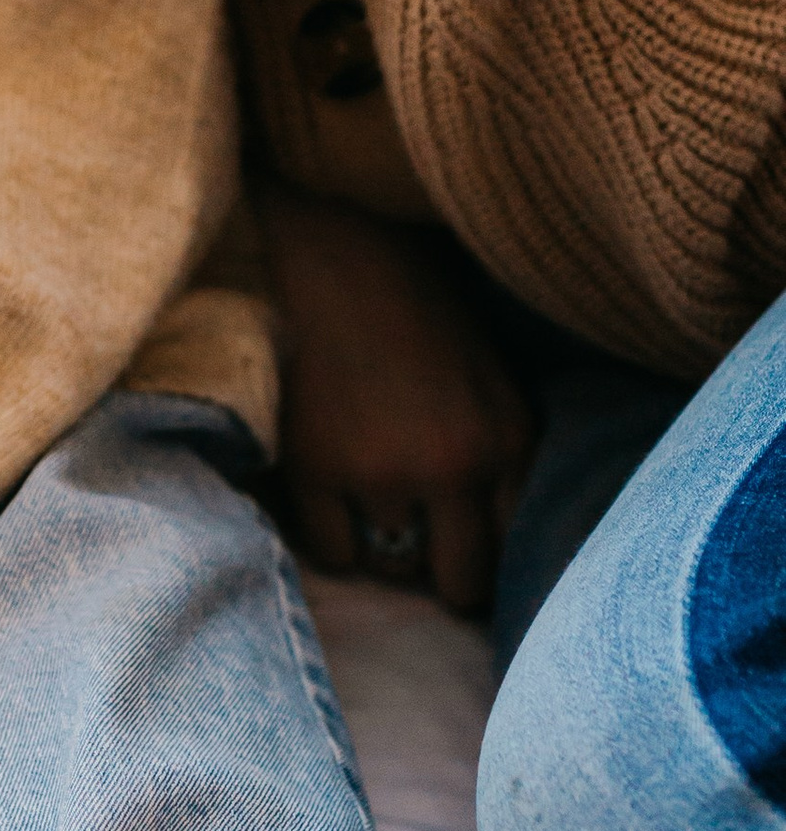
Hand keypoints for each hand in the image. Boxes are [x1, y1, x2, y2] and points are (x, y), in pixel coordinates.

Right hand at [255, 181, 534, 613]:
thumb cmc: (417, 303)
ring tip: (370, 506)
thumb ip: (502, 449)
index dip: (492, 561)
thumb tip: (495, 536)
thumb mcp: (492, 373)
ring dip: (383, 546)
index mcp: (509, 438)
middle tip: (422, 556)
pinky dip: (333, 535)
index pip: (516, 548)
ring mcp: (381, 472)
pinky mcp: (315, 469)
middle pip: (461, 581)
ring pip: (392, 566)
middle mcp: (454, 467)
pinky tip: (331, 497)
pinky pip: (333, 552)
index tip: (471, 560)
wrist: (334, 249)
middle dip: (444, 576)